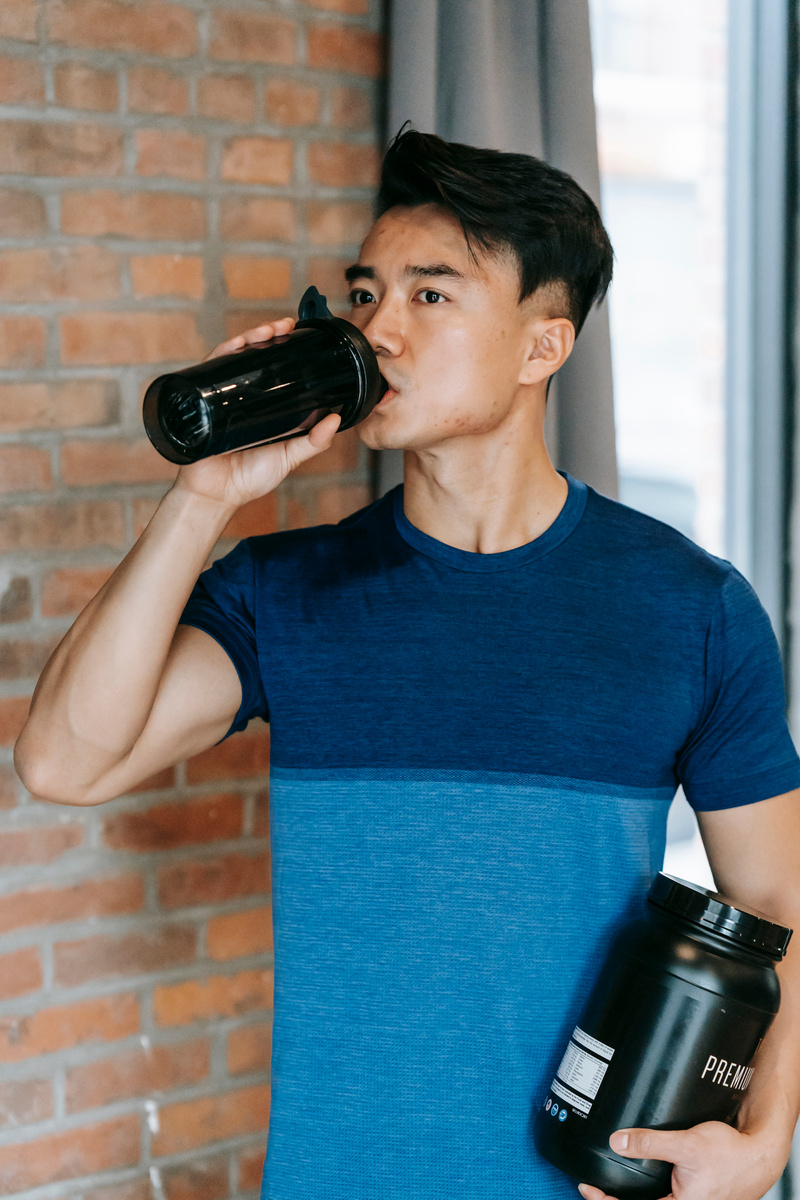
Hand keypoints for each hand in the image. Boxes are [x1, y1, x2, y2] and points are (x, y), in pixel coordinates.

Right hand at [172, 317, 340, 511]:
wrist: (215, 495)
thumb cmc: (249, 479)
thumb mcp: (289, 457)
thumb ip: (313, 442)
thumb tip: (336, 420)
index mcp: (262, 405)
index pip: (273, 368)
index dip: (284, 348)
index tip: (299, 334)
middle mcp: (242, 396)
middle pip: (254, 356)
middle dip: (269, 335)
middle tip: (285, 325)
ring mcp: (221, 396)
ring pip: (235, 357)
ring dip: (250, 338)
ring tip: (267, 331)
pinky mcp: (203, 398)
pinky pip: (211, 369)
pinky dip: (224, 352)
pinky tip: (238, 344)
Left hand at [577, 1122, 785, 1199]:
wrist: (757, 1156)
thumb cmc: (730, 1154)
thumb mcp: (687, 1144)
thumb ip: (651, 1143)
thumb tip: (618, 1142)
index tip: (588, 1188)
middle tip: (591, 1187)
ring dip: (628, 1196)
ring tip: (607, 1183)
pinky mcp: (689, 1196)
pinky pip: (661, 1197)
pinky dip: (643, 1190)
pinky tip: (634, 1177)